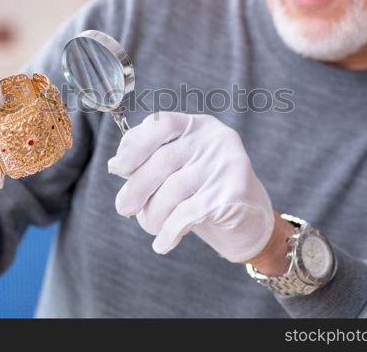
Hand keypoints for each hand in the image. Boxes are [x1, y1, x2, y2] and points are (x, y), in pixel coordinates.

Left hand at [108, 112, 274, 262]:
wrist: (250, 223)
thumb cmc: (203, 193)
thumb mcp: (176, 171)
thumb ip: (149, 162)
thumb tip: (116, 165)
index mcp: (198, 126)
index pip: (161, 123)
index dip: (134, 145)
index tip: (118, 169)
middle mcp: (215, 139)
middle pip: (162, 160)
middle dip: (136, 189)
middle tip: (124, 208)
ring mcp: (227, 164)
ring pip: (173, 190)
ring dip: (153, 214)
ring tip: (150, 225)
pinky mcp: (234, 193)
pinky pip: (187, 214)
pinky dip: (169, 232)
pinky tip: (163, 243)